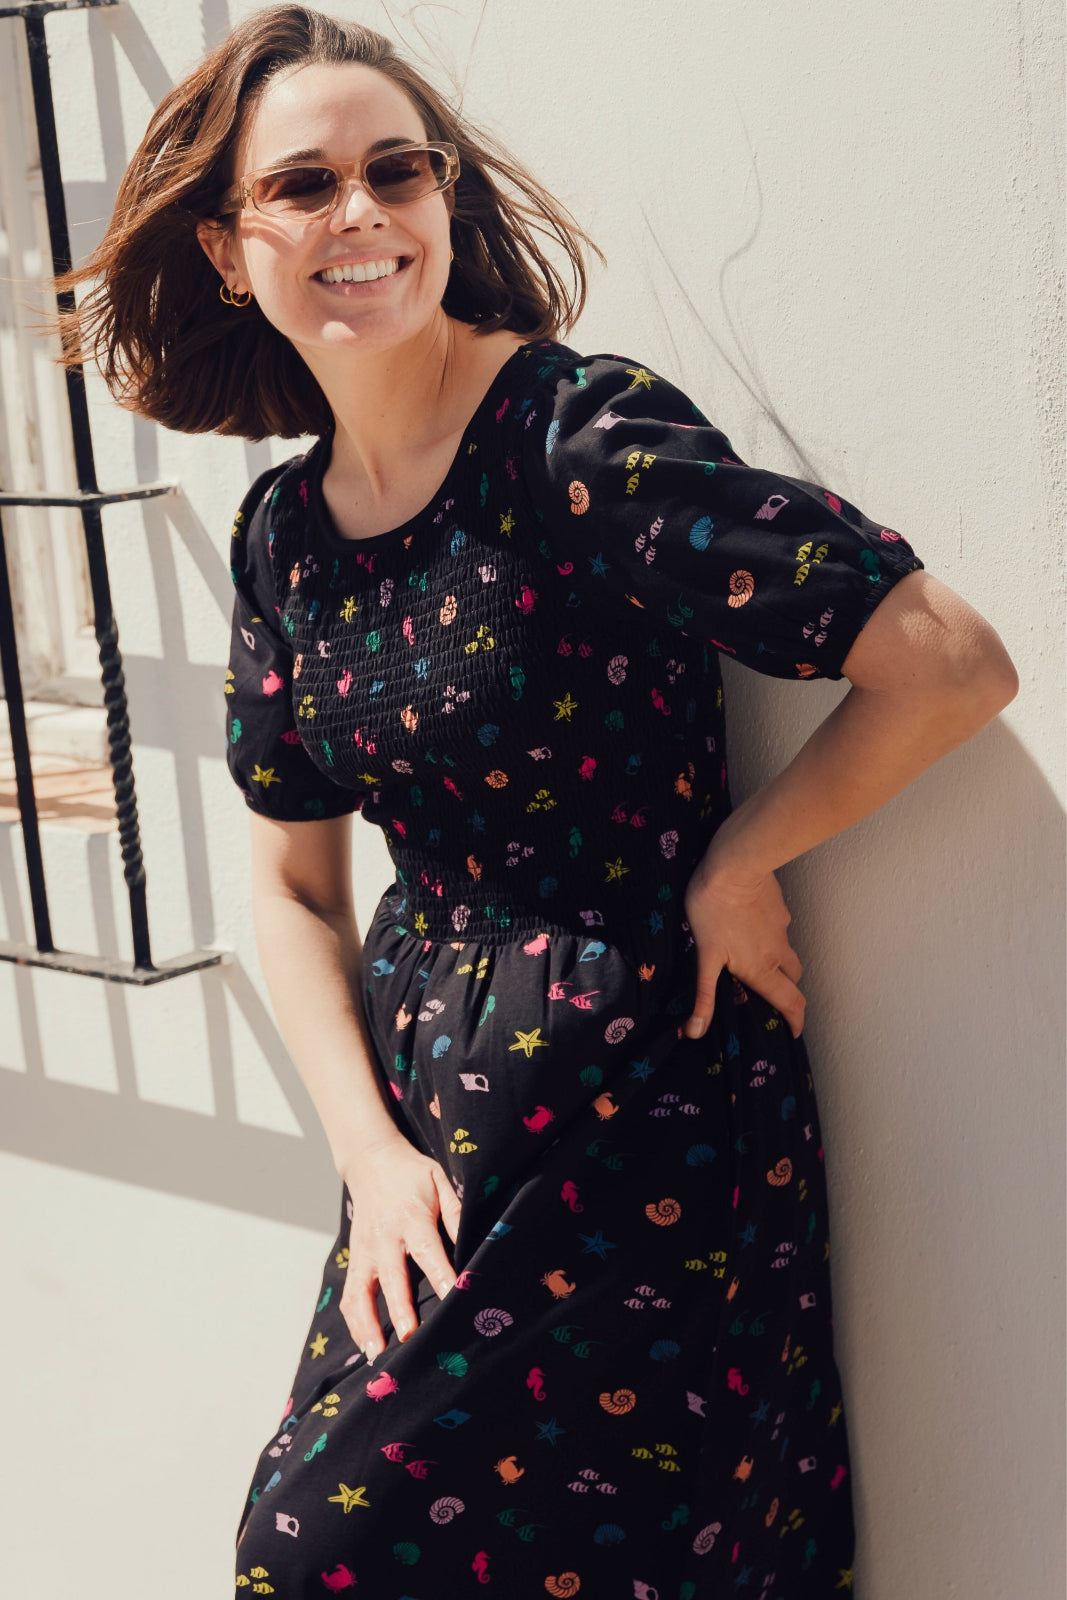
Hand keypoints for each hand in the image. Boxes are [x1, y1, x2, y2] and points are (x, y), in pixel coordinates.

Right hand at [339, 1135, 462, 1362]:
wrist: (371, 1160)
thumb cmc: (412, 1175)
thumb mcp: (440, 1181)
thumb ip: (456, 1212)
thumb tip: (473, 1243)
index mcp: (411, 1217)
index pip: (428, 1249)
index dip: (440, 1274)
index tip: (452, 1297)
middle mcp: (384, 1237)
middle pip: (392, 1277)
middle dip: (399, 1309)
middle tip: (409, 1338)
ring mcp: (364, 1250)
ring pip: (361, 1292)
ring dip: (367, 1324)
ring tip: (377, 1355)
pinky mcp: (354, 1258)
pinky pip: (349, 1294)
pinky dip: (354, 1321)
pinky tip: (365, 1344)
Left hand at [682, 851, 804, 1039]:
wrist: (734, 866)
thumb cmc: (714, 911)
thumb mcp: (705, 958)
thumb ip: (704, 996)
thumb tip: (695, 1032)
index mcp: (762, 970)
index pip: (791, 1004)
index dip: (796, 1021)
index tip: (794, 1032)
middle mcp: (777, 953)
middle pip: (794, 982)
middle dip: (790, 995)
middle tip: (777, 1000)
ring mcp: (781, 930)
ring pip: (789, 955)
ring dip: (783, 966)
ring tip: (764, 966)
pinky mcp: (779, 909)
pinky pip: (781, 930)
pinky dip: (773, 938)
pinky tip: (754, 928)